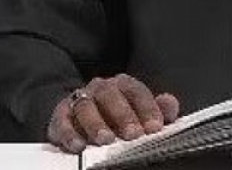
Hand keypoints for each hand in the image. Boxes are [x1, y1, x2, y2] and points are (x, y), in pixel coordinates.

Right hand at [46, 74, 180, 153]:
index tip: (155, 128)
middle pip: (111, 95)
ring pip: (86, 107)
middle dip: (123, 115)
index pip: (136, 91)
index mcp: (122, 85)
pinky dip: (69, 134)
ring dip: (96, 124)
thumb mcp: (140, 113)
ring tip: (106, 140)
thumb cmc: (117, 117)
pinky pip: (62, 121)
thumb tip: (170, 104)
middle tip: (133, 135)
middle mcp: (100, 88)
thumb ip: (157, 110)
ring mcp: (79, 100)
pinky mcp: (61, 116)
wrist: (80, 116)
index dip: (147, 108)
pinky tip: (78, 145)